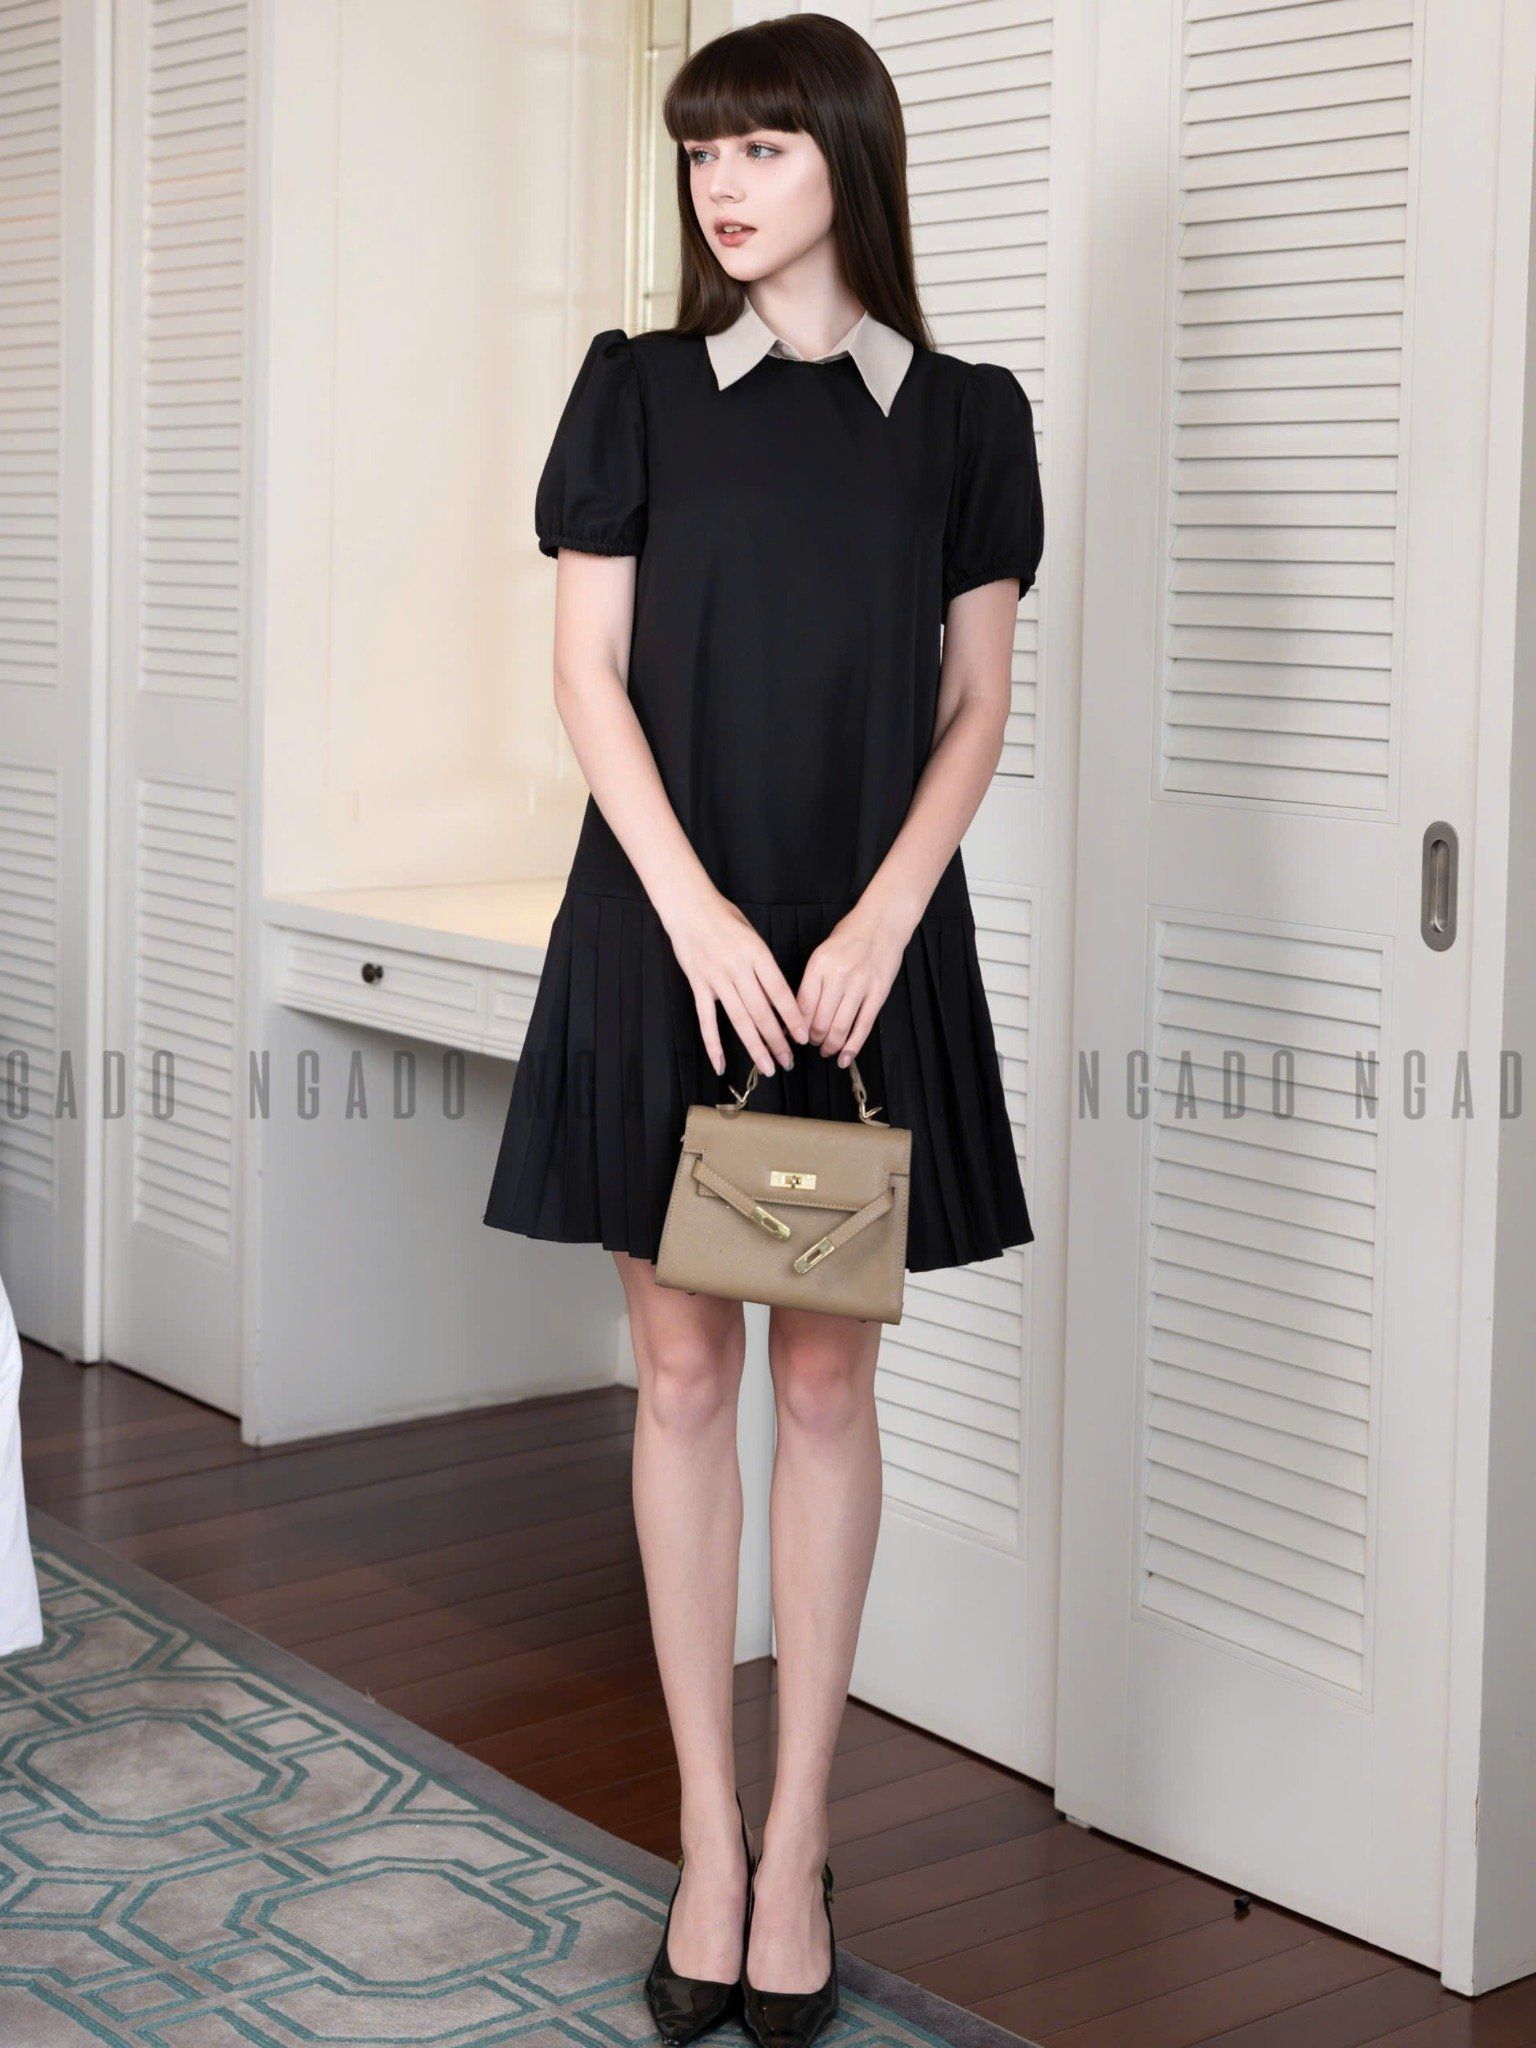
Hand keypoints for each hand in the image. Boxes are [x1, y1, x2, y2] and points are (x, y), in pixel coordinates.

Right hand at [664, 887, 809, 1077]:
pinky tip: (721, 1064)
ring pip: (739, 1020)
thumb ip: (764, 964)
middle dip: (777, 1040)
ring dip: (755, 1046)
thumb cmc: (724, 917)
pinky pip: (706, 1020)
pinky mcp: (698, 985)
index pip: (779, 992)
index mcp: (756, 953)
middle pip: (761, 1012)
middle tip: (789, 1061)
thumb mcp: (753, 934)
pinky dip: (713, 1044)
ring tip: (767, 1067)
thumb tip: (779, 997)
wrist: (689, 907)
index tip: (803, 1036)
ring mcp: (716, 978)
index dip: (793, 1017)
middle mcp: (737, 968)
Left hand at [798, 901, 910, 1065]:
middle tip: (812, 1043)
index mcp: (819, 965)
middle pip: (819, 1021)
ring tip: (826, 1050)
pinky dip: (853, 1046)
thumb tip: (797, 1014)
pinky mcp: (879, 993)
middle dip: (813, 1039)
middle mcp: (838, 976)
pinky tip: (845, 1058)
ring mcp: (860, 985)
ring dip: (830, 1045)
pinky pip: (864, 1025)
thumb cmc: (849, 936)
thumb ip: (811, 983)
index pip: (802, 1006)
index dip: (795, 1028)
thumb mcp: (822, 954)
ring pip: (840, 1027)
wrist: (882, 922)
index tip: (791, 1038)